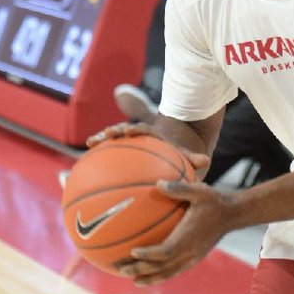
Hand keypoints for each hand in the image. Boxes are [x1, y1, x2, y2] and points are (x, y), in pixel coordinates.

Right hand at [86, 121, 210, 177]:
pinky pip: (112, 153)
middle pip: (126, 130)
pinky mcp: (125, 151)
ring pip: (115, 139)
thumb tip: (206, 161)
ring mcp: (131, 142)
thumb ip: (193, 158)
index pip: (145, 129)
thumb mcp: (188, 155)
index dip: (137, 129)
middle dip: (115, 131)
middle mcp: (141, 136)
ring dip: (103, 139)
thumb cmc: (181, 155)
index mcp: (155, 134)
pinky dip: (100, 156)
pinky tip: (88, 164)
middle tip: (106, 133)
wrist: (175, 150)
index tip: (129, 131)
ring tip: (90, 142)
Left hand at [119, 182, 235, 284]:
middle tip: (122, 270)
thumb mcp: (199, 190)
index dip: (149, 254)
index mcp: (189, 237)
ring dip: (151, 278)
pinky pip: (176, 270)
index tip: (133, 251)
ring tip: (135, 282)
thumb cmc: (214, 200)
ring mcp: (193, 257)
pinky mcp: (195, 258)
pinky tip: (150, 275)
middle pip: (163, 266)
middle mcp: (191, 251)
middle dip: (142, 270)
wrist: (232, 214)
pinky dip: (162, 275)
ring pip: (169, 273)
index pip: (166, 250)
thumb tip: (158, 183)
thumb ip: (179, 188)